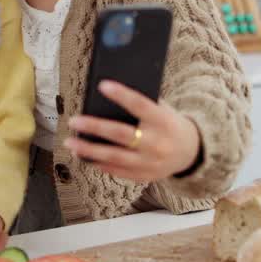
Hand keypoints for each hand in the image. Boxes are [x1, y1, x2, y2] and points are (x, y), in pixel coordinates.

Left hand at [64, 80, 201, 183]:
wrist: (190, 152)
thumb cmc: (168, 124)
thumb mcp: (162, 110)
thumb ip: (142, 105)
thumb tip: (107, 98)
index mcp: (163, 122)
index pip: (140, 105)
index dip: (122, 95)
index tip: (102, 85)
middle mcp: (157, 143)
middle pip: (121, 134)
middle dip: (95, 127)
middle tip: (74, 121)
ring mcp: (150, 163)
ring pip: (114, 157)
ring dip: (88, 150)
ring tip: (70, 142)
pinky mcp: (143, 176)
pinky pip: (116, 170)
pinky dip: (97, 163)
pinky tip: (82, 155)